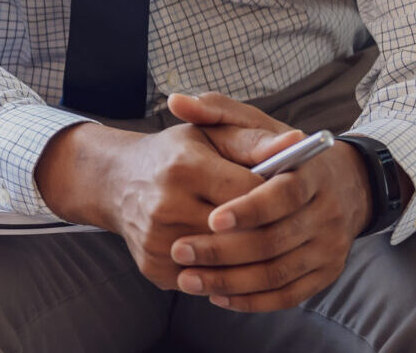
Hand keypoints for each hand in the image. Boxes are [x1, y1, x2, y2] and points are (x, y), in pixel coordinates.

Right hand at [37, 119, 266, 291]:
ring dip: (251, 259)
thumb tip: (297, 142)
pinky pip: (207, 281)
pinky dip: (225, 274)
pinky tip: (233, 260)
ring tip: (264, 245)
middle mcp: (165, 206)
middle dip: (269, 232)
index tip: (288, 198)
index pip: (251, 194)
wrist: (118, 182)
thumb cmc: (174, 155)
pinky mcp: (154, 267)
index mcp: (184, 167)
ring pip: (227, 264)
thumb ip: (254, 140)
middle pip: (241, 234)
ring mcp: (157, 241)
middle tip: (285, 226)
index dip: (276, 198)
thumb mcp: (210, 135)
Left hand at [165, 93, 370, 311]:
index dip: (250, 209)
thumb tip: (178, 101)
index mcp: (312, 173)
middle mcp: (329, 212)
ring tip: (188, 279)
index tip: (212, 218)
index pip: (285, 194)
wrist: (341, 184)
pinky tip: (218, 296)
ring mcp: (330, 246)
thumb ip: (216, 111)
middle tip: (180, 251)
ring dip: (231, 280)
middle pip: (277, 240)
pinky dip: (253, 300)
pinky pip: (290, 294)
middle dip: (226, 250)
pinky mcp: (327, 272)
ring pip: (280, 272)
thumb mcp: (253, 124)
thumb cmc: (280, 152)